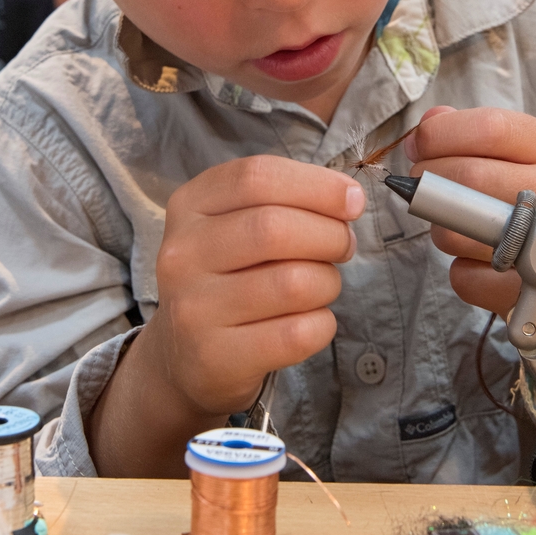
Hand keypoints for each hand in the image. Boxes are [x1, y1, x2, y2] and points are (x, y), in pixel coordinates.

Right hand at [149, 155, 362, 416]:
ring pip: (293, 283)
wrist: (184, 356)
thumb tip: (349, 198)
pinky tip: (310, 321)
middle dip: (330, 235)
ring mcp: (193, 308)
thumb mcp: (237, 224)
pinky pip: (297, 334)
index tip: (353, 201)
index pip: (256, 177)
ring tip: (321, 286)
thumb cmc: (228, 277)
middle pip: (275, 227)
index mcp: (189, 206)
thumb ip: (285, 200)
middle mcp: (182, 254)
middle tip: (344, 247)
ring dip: (328, 282)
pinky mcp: (215, 357)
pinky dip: (322, 325)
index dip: (316, 184)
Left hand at [405, 106, 535, 340]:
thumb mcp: (509, 153)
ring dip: (442, 229)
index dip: (438, 136)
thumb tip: (424, 128)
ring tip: (459, 226)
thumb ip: (464, 130)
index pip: (489, 128)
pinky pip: (466, 277)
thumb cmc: (529, 199)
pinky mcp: (533, 289)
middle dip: (428, 183)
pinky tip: (478, 261)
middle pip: (469, 177)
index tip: (417, 148)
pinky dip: (460, 270)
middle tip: (424, 189)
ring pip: (458, 231)